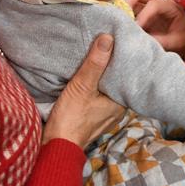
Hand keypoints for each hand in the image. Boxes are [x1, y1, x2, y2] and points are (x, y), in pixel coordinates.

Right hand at [43, 34, 124, 148]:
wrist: (56, 147)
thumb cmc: (71, 119)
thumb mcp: (82, 86)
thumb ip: (95, 63)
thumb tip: (108, 38)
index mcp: (122, 103)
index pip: (128, 76)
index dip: (124, 59)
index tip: (120, 41)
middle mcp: (118, 109)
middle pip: (117, 81)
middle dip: (111, 65)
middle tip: (108, 43)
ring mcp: (106, 114)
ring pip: (107, 89)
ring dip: (101, 75)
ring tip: (98, 54)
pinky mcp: (93, 116)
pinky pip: (98, 96)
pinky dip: (94, 85)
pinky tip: (88, 74)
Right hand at [126, 0, 184, 53]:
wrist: (184, 41)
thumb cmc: (182, 40)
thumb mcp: (174, 43)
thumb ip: (159, 41)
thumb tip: (141, 41)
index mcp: (171, 6)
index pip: (154, 5)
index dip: (143, 16)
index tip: (136, 28)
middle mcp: (158, 2)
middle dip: (128, 2)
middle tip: (122, 19)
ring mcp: (147, 5)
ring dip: (124, 10)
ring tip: (121, 25)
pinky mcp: (140, 12)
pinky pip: (128, 9)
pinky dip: (123, 16)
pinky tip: (122, 27)